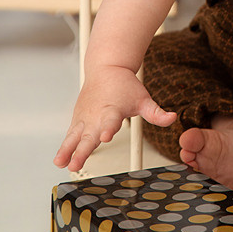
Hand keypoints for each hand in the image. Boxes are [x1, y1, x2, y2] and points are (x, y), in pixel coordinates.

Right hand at [53, 65, 175, 172]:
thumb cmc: (123, 85)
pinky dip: (64, 147)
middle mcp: (96, 115)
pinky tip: (60, 160)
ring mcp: (85, 118)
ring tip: (61, 163)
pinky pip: (70, 135)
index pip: (111, 121)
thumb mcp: (143, 99)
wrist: (106, 68)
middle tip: (76, 163)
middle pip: (89, 135)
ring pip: (74, 136)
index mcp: (113, 110)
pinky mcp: (77, 120)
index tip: (105, 137)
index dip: (108, 129)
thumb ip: (156, 113)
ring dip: (67, 150)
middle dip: (82, 150)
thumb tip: (172, 118)